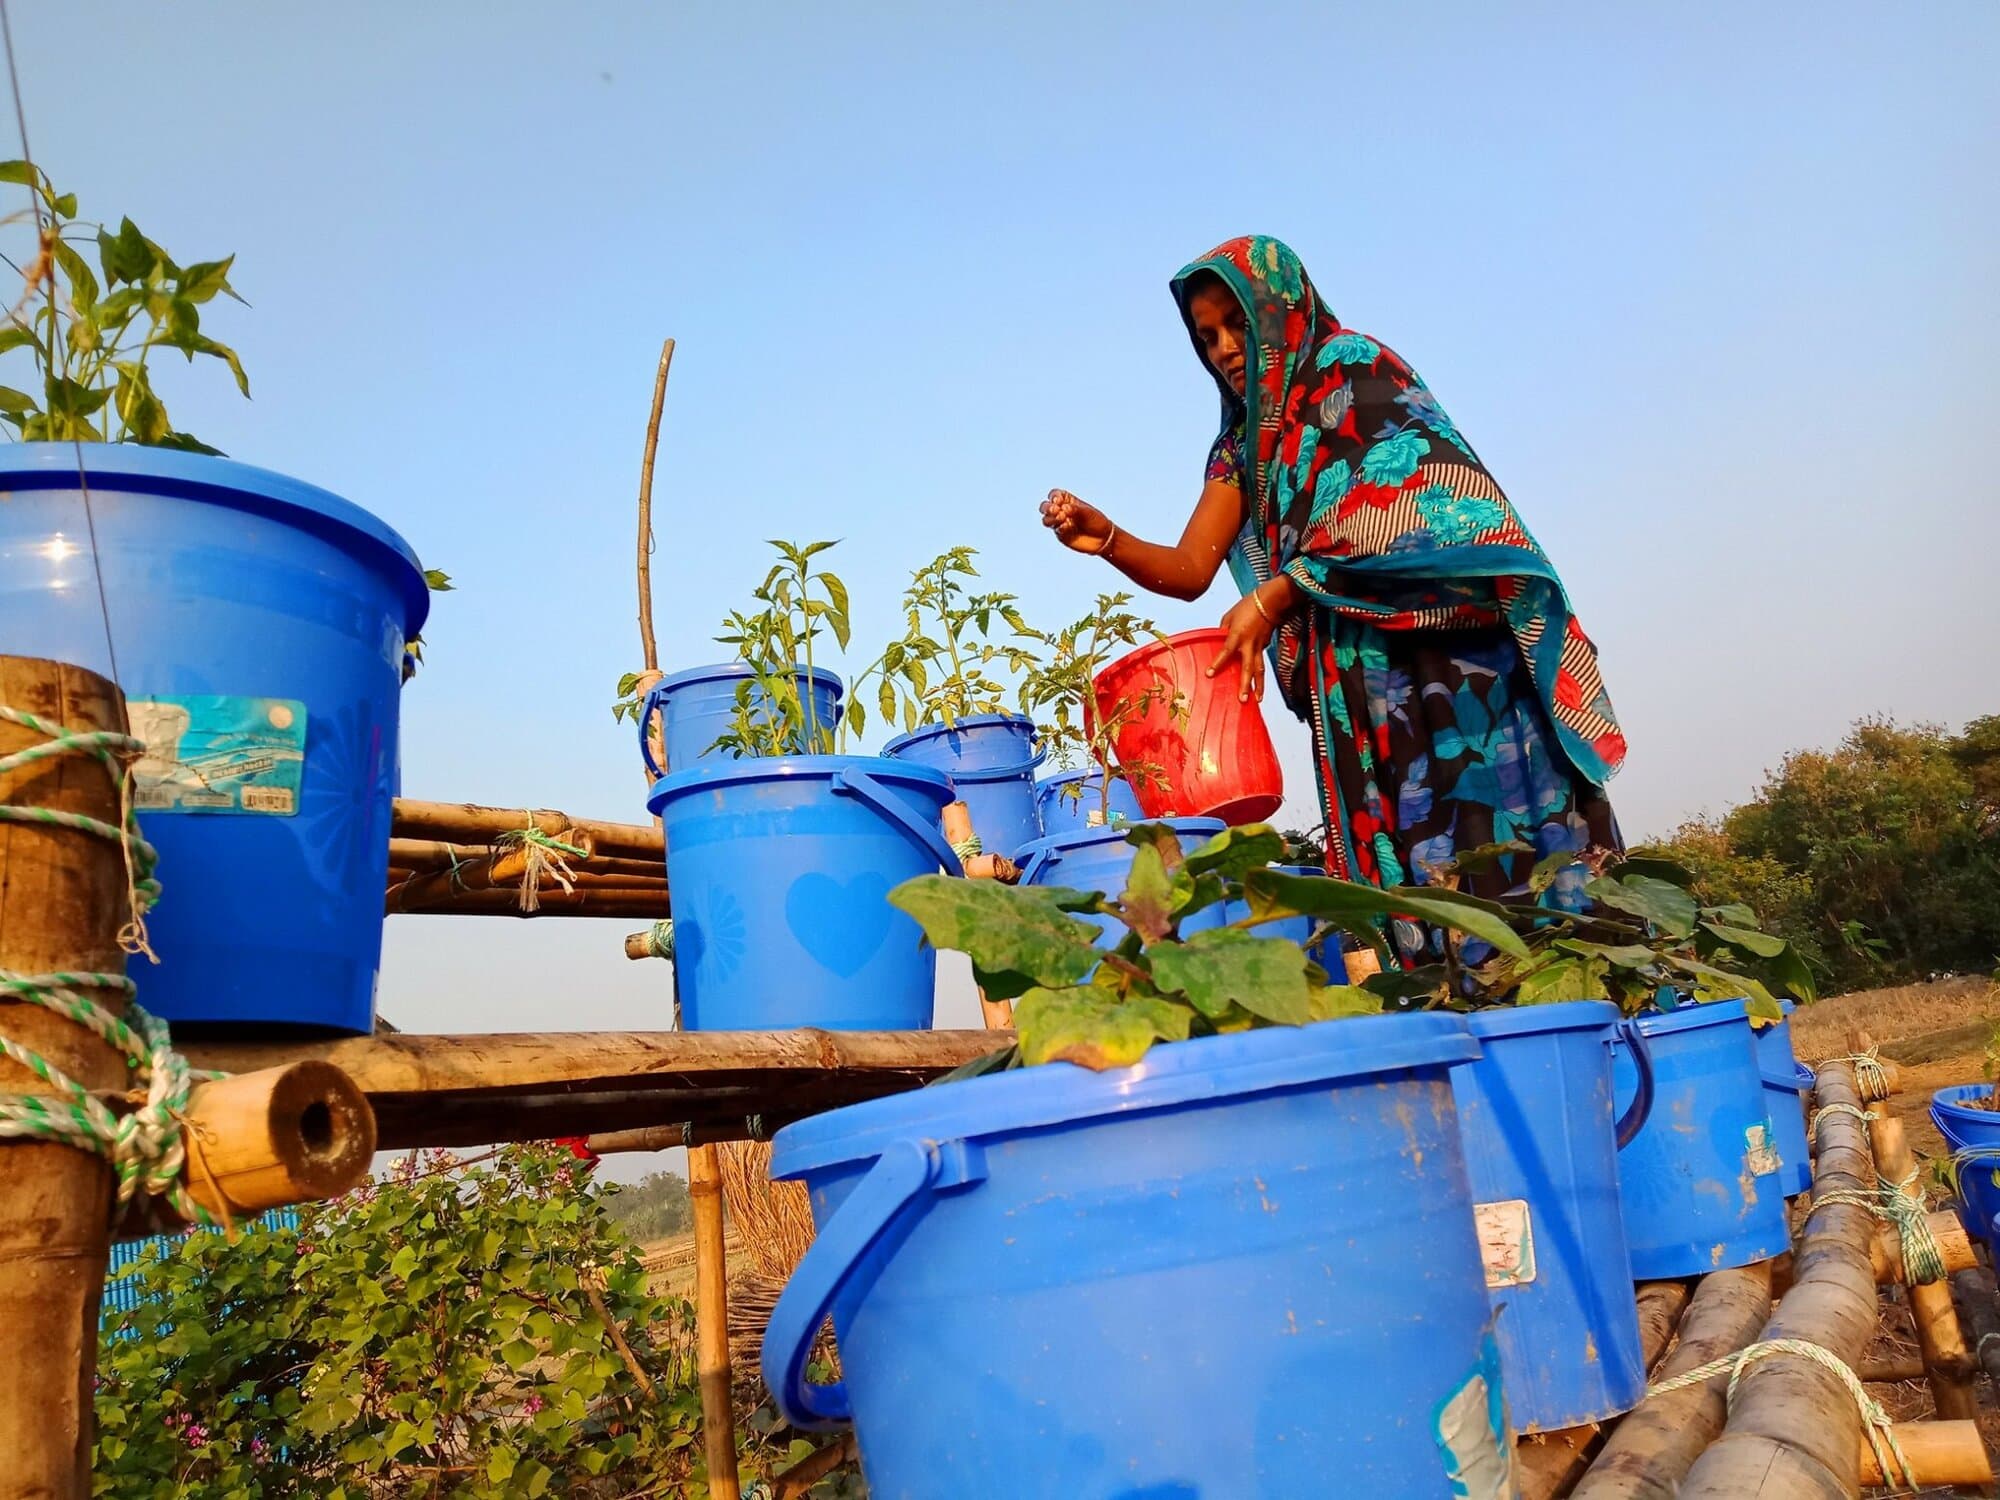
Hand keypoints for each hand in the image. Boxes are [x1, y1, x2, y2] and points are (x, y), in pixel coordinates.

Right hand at [1041, 489, 1113, 554]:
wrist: (1103, 539)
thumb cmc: (1096, 521)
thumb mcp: (1088, 512)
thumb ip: (1075, 509)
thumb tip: (1063, 508)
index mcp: (1067, 501)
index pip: (1054, 495)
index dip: (1054, 497)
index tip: (1059, 501)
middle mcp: (1061, 511)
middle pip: (1045, 506)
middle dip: (1047, 507)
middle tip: (1055, 510)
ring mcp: (1059, 523)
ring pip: (1046, 519)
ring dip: (1050, 518)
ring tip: (1062, 518)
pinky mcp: (1061, 534)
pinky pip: (1055, 529)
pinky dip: (1059, 527)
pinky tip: (1067, 527)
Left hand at [1207, 581, 1292, 701]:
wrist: (1270, 601)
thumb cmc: (1247, 606)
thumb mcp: (1229, 616)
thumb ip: (1223, 630)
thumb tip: (1220, 640)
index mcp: (1237, 635)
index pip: (1226, 652)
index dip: (1217, 663)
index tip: (1209, 674)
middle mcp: (1249, 644)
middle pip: (1248, 668)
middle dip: (1246, 685)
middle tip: (1243, 700)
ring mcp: (1259, 646)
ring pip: (1259, 670)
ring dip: (1259, 686)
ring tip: (1258, 699)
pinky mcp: (1264, 646)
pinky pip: (1260, 662)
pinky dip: (1259, 673)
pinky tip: (1257, 682)